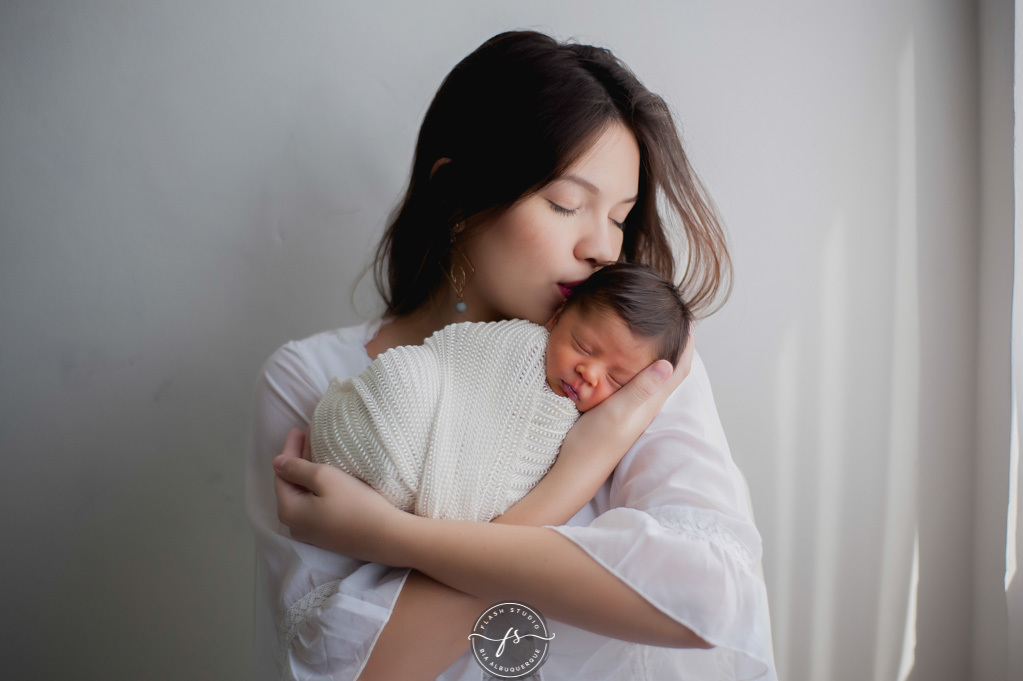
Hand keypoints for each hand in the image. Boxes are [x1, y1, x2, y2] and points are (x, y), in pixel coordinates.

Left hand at [273, 429, 405, 564]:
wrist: (385, 536)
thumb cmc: (354, 503)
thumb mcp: (324, 477)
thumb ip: (297, 468)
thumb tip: (277, 463)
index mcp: (288, 510)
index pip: (282, 474)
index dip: (289, 450)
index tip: (298, 430)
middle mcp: (294, 524)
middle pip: (293, 485)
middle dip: (301, 459)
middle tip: (308, 435)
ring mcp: (311, 532)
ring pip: (305, 494)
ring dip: (310, 472)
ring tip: (319, 449)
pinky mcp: (328, 534)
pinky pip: (316, 504)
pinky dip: (318, 486)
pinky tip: (327, 475)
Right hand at [559, 330, 693, 470]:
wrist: (576, 469)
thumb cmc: (595, 442)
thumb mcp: (618, 411)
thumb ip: (640, 389)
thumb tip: (668, 363)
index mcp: (651, 402)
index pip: (678, 370)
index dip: (687, 345)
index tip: (688, 320)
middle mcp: (647, 405)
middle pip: (670, 370)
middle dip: (676, 345)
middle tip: (672, 319)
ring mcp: (634, 409)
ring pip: (654, 376)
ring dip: (658, 353)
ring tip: (654, 331)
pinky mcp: (619, 410)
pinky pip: (637, 381)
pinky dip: (638, 364)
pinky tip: (626, 357)